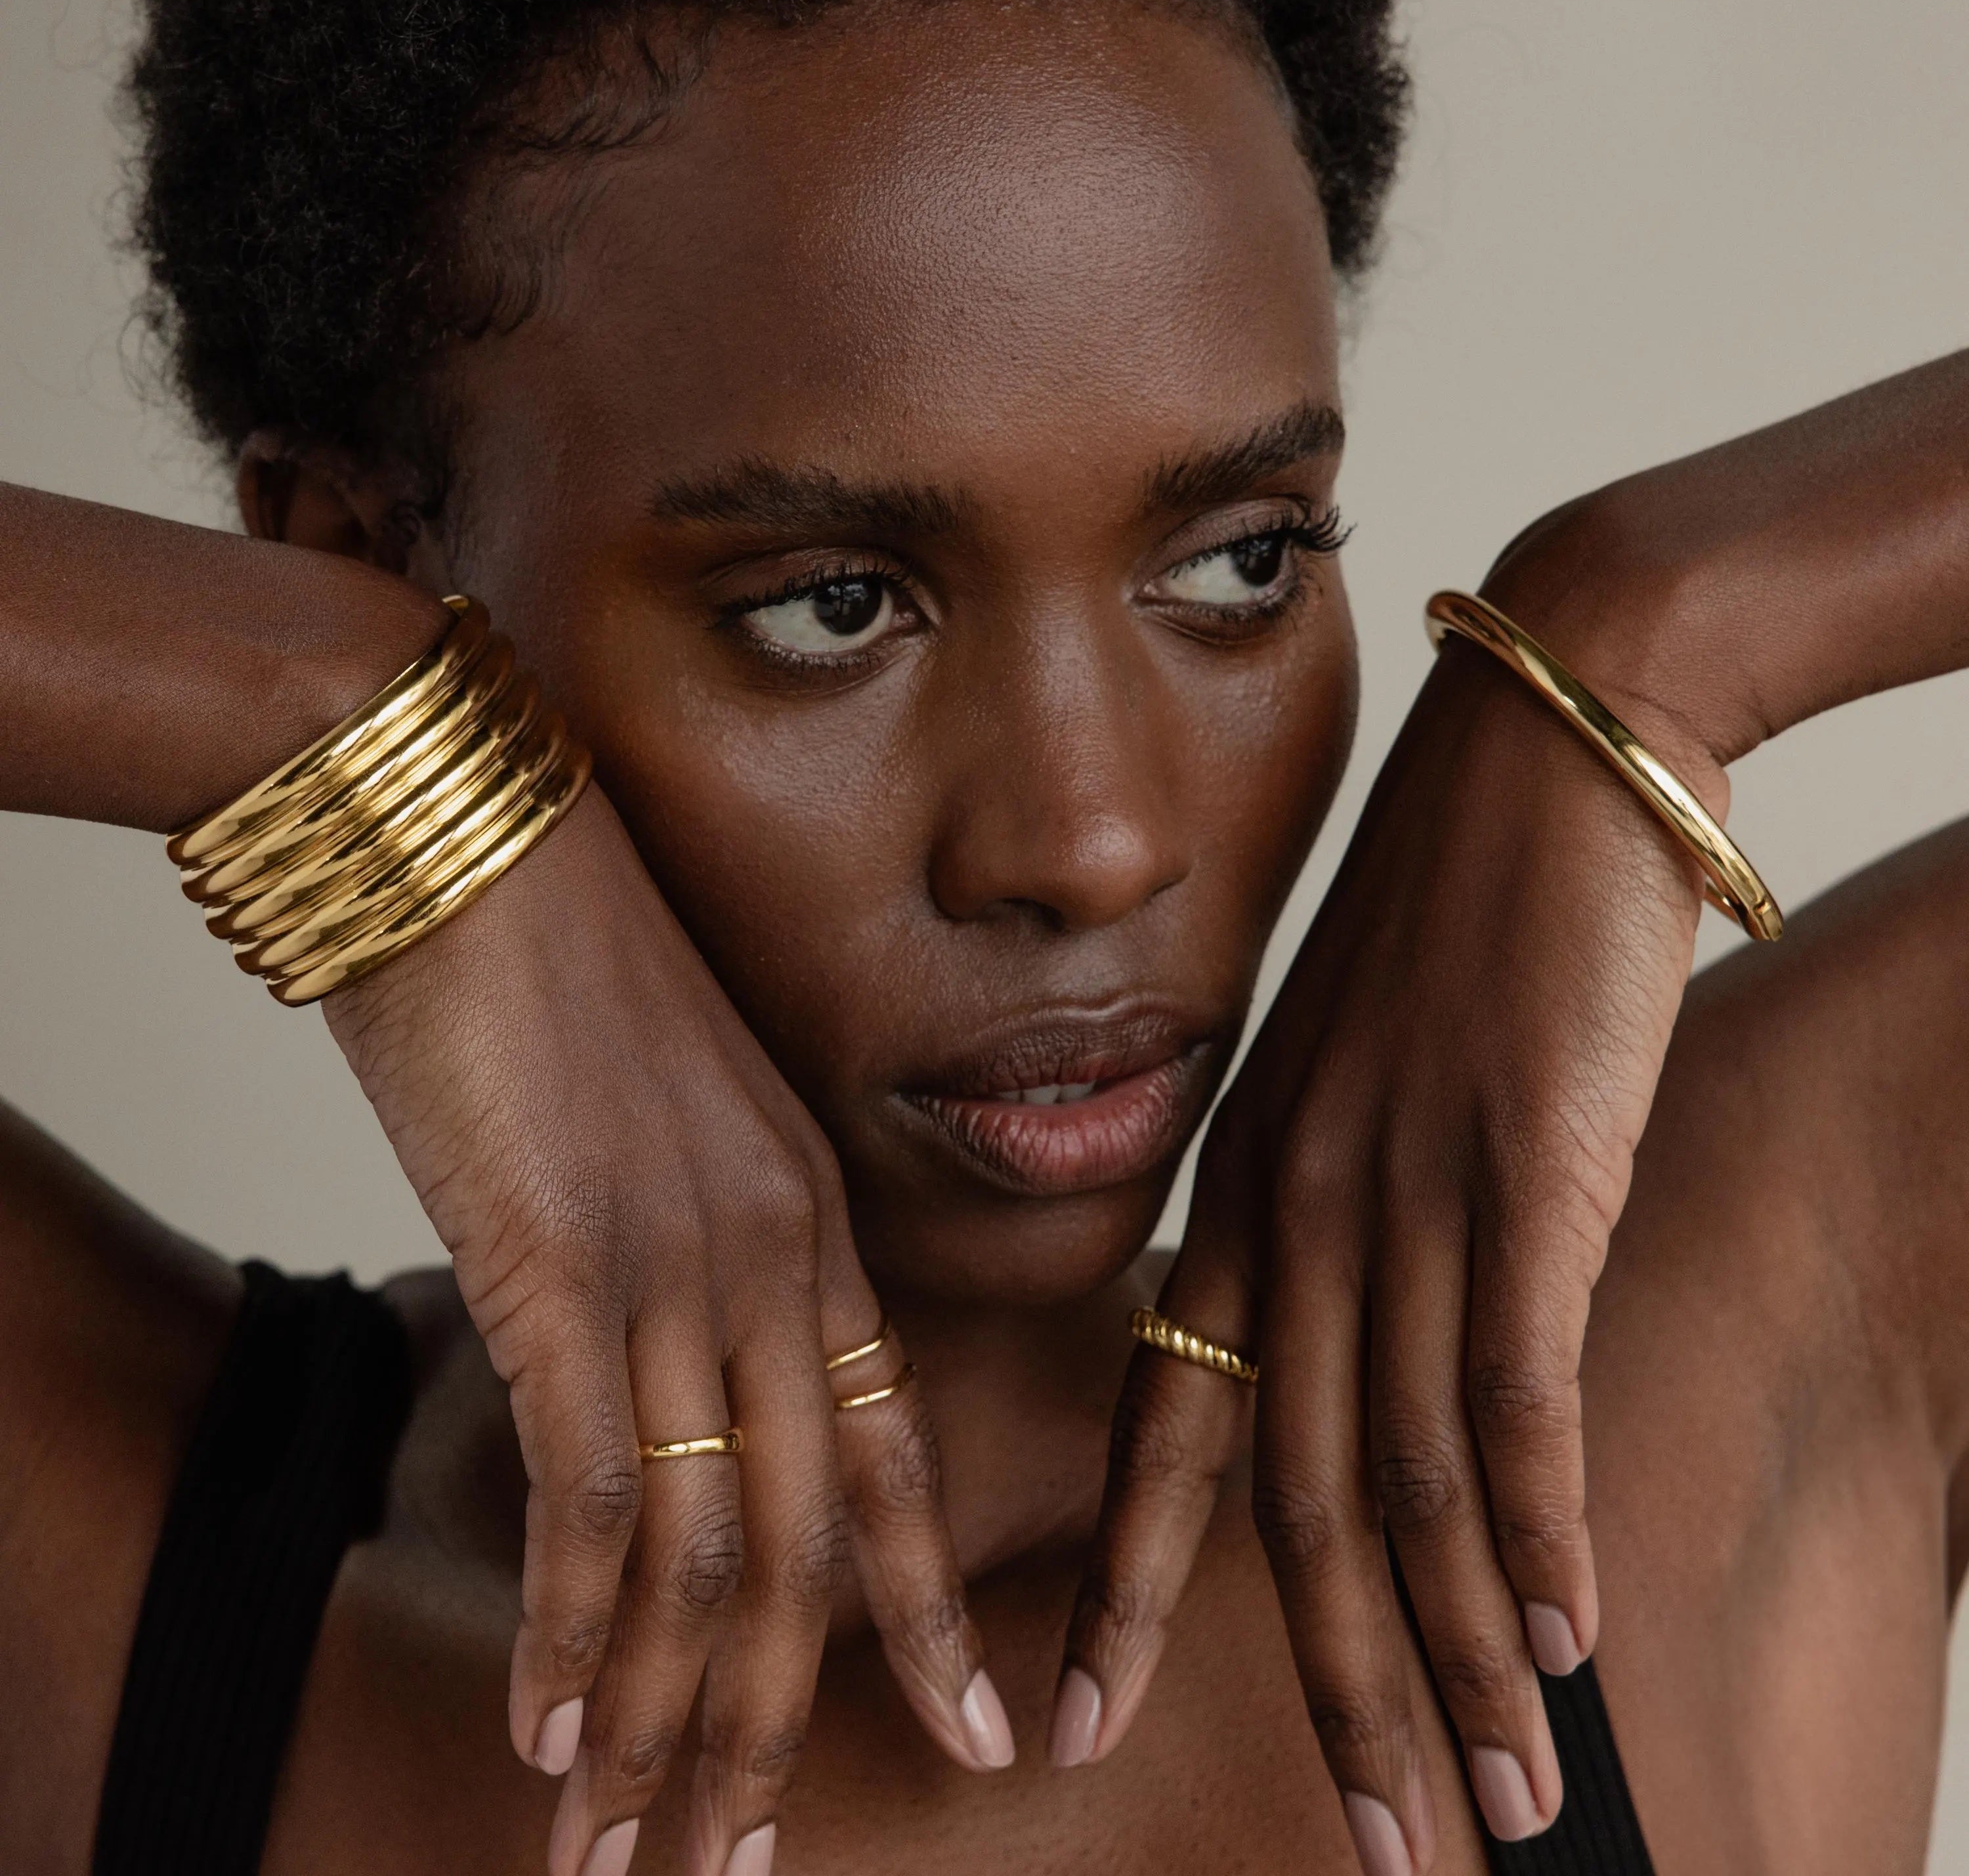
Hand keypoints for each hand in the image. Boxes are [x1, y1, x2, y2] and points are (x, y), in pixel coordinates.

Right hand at [324, 787, 1000, 1875]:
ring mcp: (677, 1269)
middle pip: (803, 1545)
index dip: (928, 1609)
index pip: (892, 1454)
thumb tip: (650, 1348)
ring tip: (632, 1861)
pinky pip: (594, 1496)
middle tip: (742, 1874)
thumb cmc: (563, 956)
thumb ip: (689, 1232)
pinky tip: (547, 1731)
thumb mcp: (665, 1112)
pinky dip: (572, 1631)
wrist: (479, 828)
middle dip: (778, 1726)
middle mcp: (770, 1261)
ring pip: (705, 1553)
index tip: (977, 1732)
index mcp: (809, 1222)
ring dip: (663, 1727)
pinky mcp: (564, 1268)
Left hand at [1055, 501, 1729, 1863]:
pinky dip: (1535, 1530)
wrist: (1549, 749)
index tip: (1074, 1714)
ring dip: (1453, 1656)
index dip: (1121, 1585)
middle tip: (1365, 1845)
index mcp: (1243, 1182)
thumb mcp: (1362, 1061)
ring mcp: (1403, 1192)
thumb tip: (1367, 1312)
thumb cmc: (1457, 902)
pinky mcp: (1521, 1171)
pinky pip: (1513, 1392)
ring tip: (1487, 1802)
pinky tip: (1563, 1638)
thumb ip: (1340, 1189)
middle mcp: (1300, 1207)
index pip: (1164, 1422)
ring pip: (1402, 1481)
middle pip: (1288, 1497)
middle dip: (1322, 1686)